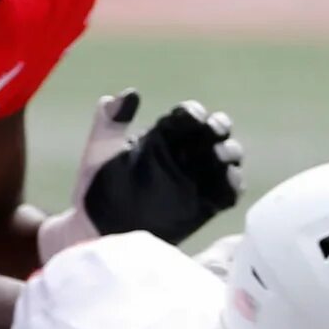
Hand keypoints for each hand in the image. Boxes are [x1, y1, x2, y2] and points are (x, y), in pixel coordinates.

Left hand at [39, 92, 243, 257]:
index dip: (193, 112)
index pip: (187, 116)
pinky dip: (233, 185)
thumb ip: (110, 123)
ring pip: (227, 158)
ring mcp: (196, 180)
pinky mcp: (204, 206)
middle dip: (219, 126)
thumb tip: (130, 94)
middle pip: (215, 131)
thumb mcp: (99, 153)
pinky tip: (226, 182)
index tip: (191, 116)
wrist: (98, 233)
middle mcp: (183, 155)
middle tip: (213, 130)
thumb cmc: (95, 191)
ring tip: (219, 157)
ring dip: (229, 152)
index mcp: (162, 137)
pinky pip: (229, 192)